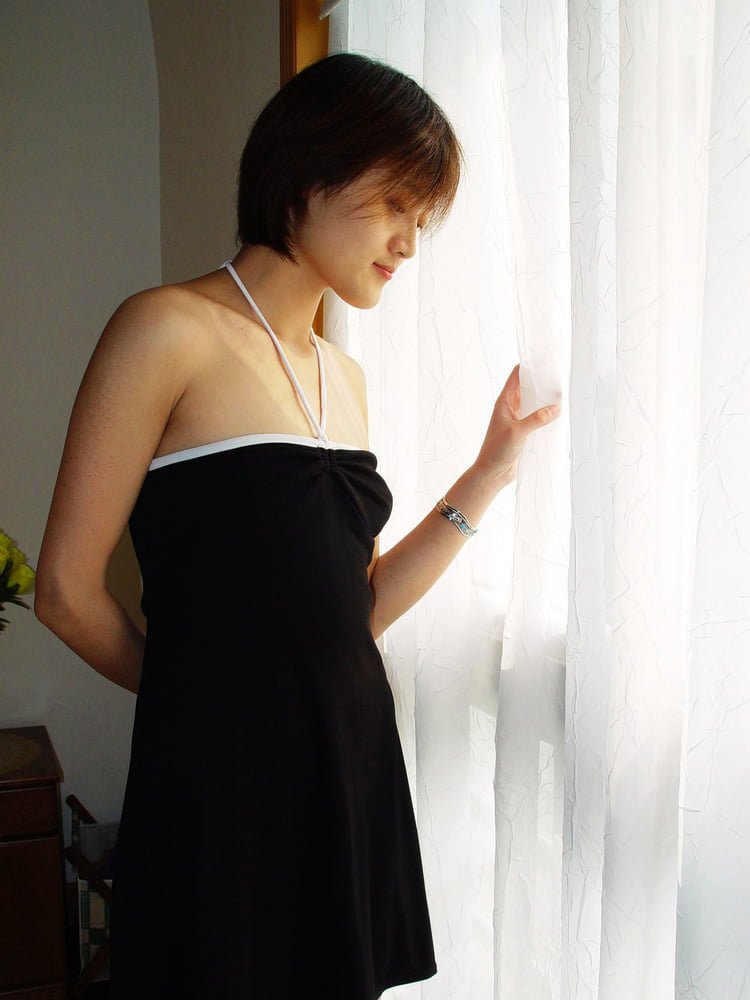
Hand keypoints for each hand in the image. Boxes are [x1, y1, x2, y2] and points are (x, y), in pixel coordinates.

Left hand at [473, 364, 560, 481]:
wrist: (492, 473)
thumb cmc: (497, 450)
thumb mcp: (518, 432)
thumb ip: (537, 419)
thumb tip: (556, 407)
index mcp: (504, 402)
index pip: (516, 376)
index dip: (529, 365)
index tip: (545, 359)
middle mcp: (511, 407)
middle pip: (527, 387)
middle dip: (541, 381)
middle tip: (559, 375)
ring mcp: (517, 419)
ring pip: (533, 402)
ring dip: (545, 399)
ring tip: (563, 392)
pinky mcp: (523, 430)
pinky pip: (537, 417)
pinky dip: (546, 414)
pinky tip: (558, 414)